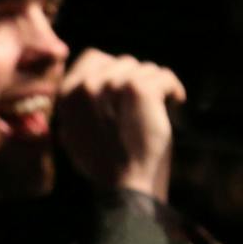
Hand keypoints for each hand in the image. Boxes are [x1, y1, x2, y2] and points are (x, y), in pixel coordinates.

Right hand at [56, 49, 184, 201]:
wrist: (124, 187)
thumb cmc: (103, 167)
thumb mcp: (73, 134)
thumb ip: (78, 106)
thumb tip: (87, 84)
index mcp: (67, 94)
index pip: (93, 56)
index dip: (113, 69)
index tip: (126, 87)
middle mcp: (87, 84)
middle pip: (122, 62)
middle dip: (136, 79)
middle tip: (144, 104)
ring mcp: (114, 84)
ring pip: (145, 69)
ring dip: (155, 87)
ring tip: (158, 108)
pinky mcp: (139, 90)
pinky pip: (163, 75)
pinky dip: (173, 88)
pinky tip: (175, 102)